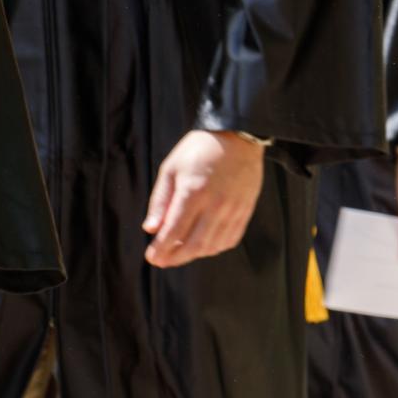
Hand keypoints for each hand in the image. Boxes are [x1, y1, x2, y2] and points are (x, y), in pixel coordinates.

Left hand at [142, 129, 267, 267]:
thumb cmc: (200, 150)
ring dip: (194, 254)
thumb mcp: (171, 169)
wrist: (238, 136)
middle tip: (163, 261)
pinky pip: (231, 239)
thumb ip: (160, 201)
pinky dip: (216, 247)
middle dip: (175, 258)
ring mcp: (233, 209)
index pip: (173, 232)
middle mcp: (215, 204)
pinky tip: (204, 244)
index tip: (152, 257)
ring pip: (213, 245)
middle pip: (194, 245)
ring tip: (182, 252)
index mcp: (193, 192)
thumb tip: (151, 229)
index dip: (160, 249)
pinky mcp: (246, 210)